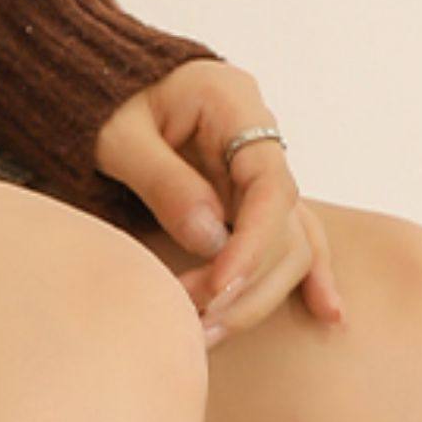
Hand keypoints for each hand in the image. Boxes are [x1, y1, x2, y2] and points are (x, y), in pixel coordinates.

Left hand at [94, 61, 344, 345]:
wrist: (95, 88)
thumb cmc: (100, 102)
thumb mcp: (117, 135)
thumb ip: (162, 181)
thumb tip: (210, 240)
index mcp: (232, 102)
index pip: (269, 184)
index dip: (251, 244)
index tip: (218, 288)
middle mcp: (258, 137)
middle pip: (285, 223)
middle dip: (246, 281)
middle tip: (195, 320)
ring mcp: (258, 169)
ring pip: (289, 242)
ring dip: (256, 295)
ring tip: (208, 333)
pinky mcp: (250, 198)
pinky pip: (289, 238)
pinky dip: (306, 277)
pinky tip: (327, 314)